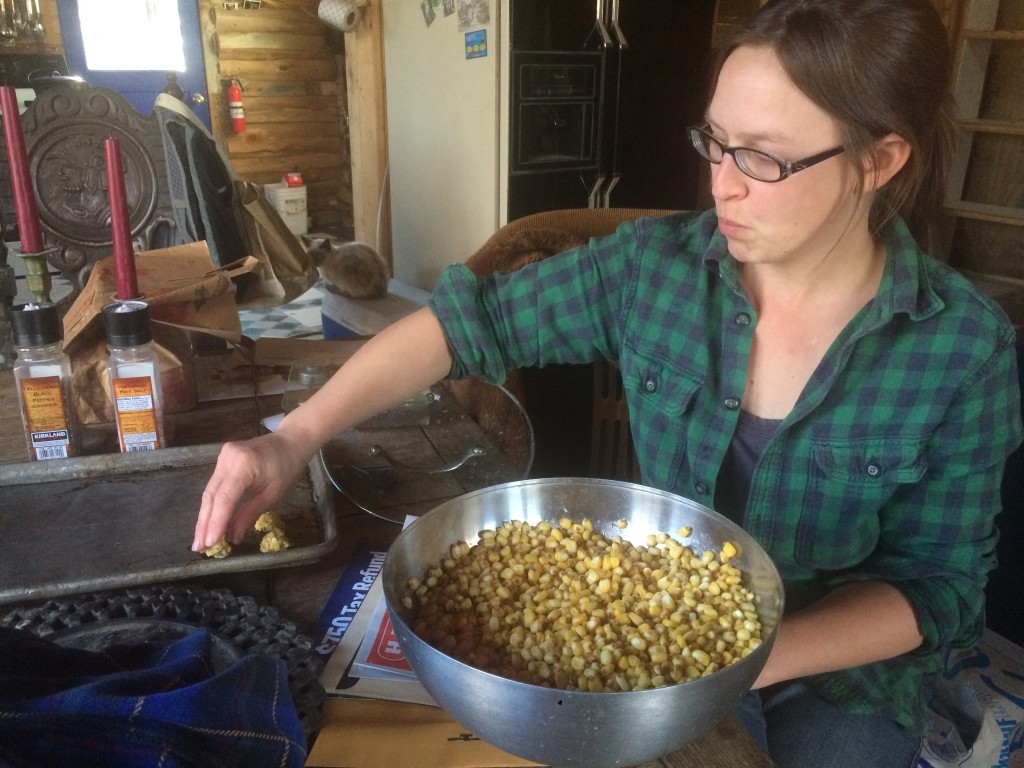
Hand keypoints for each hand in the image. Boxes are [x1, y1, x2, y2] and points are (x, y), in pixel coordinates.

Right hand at [192, 432, 309, 551]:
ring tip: (200, 540)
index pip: (224, 498)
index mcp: (243, 465)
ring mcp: (222, 456)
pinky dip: (212, 505)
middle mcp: (228, 458)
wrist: (290, 441)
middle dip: (204, 523)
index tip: (209, 543)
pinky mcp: (222, 459)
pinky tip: (208, 522)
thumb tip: (233, 538)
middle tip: (199, 547)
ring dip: (205, 516)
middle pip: (211, 496)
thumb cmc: (286, 468)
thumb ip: (249, 514)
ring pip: (209, 492)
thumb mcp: (272, 494)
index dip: (215, 522)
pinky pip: (214, 485)